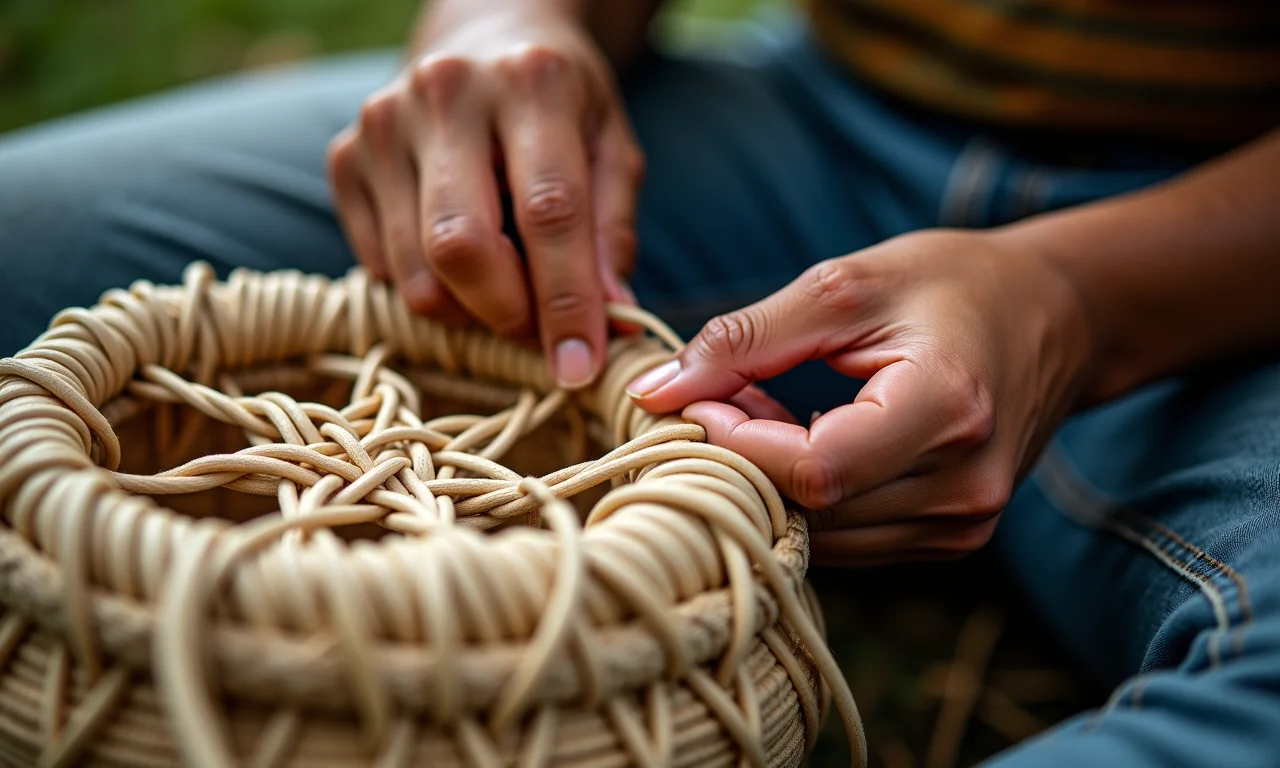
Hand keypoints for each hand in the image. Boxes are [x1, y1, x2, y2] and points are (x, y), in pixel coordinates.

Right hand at [327, 11, 642, 387]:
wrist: (481, 38)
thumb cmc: (559, 105)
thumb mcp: (612, 148)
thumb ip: (613, 232)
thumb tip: (609, 317)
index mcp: (530, 82)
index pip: (548, 212)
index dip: (566, 302)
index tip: (580, 367)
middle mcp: (446, 92)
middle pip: (461, 246)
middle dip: (504, 315)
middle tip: (538, 335)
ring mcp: (383, 123)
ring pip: (414, 271)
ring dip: (467, 313)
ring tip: (506, 295)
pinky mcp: (343, 157)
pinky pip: (380, 267)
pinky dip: (427, 289)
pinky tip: (460, 260)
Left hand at [626, 230, 1093, 565]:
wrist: (1056, 316)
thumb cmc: (955, 284)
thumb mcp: (846, 284)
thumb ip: (747, 337)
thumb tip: (656, 393)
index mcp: (948, 409)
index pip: (813, 468)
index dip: (739, 443)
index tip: (701, 399)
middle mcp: (964, 486)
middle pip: (812, 509)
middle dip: (742, 460)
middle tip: (717, 398)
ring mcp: (964, 524)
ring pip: (822, 535)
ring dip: (770, 481)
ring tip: (760, 408)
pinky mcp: (953, 537)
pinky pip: (849, 537)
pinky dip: (806, 496)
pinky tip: (799, 436)